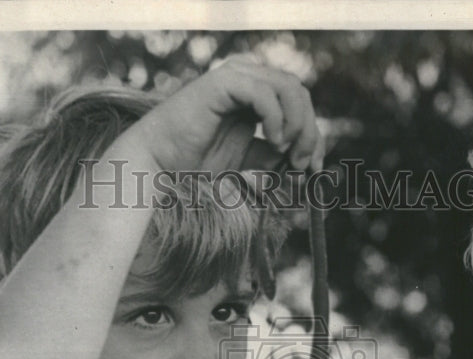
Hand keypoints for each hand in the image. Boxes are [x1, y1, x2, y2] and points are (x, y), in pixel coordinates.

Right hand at [133, 57, 322, 172]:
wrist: (159, 163)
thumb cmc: (197, 163)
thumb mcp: (248, 162)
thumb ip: (274, 155)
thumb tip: (305, 157)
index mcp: (256, 95)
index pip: (299, 104)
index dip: (313, 135)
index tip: (313, 168)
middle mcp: (248, 79)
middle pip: (299, 93)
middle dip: (308, 131)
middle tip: (300, 164)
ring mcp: (236, 77)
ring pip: (288, 87)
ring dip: (297, 122)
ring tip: (286, 152)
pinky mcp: (223, 82)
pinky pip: (264, 92)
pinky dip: (276, 117)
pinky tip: (274, 140)